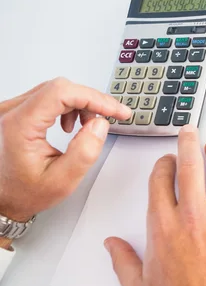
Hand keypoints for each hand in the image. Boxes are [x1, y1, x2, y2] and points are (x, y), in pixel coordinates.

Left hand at [0, 78, 131, 222]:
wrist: (4, 197)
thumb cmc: (26, 192)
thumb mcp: (62, 181)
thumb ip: (84, 152)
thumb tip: (100, 124)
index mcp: (19, 126)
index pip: (62, 93)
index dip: (94, 98)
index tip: (115, 110)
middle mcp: (10, 112)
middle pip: (60, 88)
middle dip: (91, 101)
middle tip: (112, 115)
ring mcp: (12, 110)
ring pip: (56, 90)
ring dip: (81, 104)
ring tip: (89, 125)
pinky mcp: (17, 111)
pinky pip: (48, 97)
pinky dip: (68, 106)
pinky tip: (71, 124)